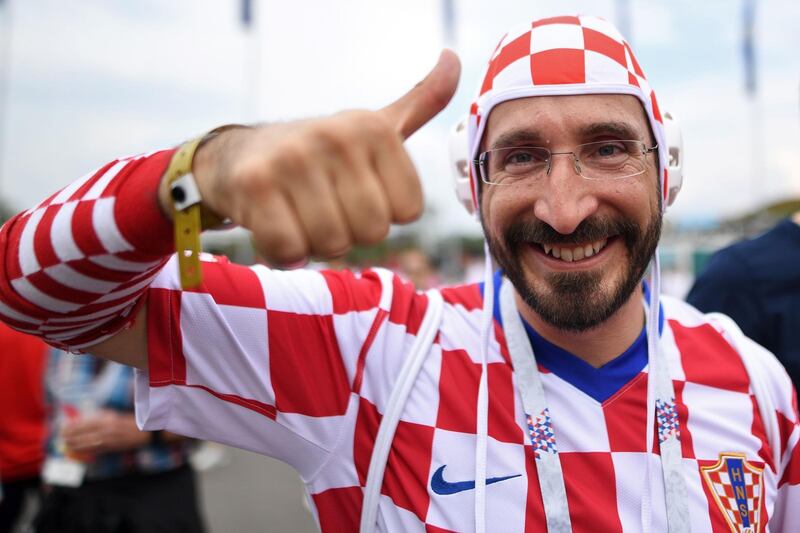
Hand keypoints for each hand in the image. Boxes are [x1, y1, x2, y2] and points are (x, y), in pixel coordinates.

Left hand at [61, 409, 150, 455]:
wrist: (144, 431)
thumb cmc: (127, 422)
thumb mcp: (113, 415)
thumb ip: (99, 417)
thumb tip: (83, 419)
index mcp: (107, 419)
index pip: (86, 423)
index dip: (73, 426)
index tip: (64, 428)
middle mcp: (107, 428)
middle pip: (85, 433)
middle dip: (72, 436)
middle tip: (61, 438)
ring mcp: (110, 439)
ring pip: (89, 443)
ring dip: (76, 445)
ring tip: (66, 445)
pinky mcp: (113, 447)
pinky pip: (97, 450)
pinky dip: (87, 451)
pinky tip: (79, 451)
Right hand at [174, 49, 460, 264]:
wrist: (240, 156)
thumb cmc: (320, 154)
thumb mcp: (375, 125)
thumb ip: (420, 103)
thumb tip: (455, 61)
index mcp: (374, 128)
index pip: (408, 212)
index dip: (383, 215)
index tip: (357, 193)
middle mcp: (337, 136)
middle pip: (373, 231)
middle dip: (350, 232)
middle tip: (326, 206)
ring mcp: (294, 158)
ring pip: (333, 243)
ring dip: (316, 243)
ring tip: (300, 213)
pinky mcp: (256, 184)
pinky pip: (291, 249)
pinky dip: (284, 251)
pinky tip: (276, 225)